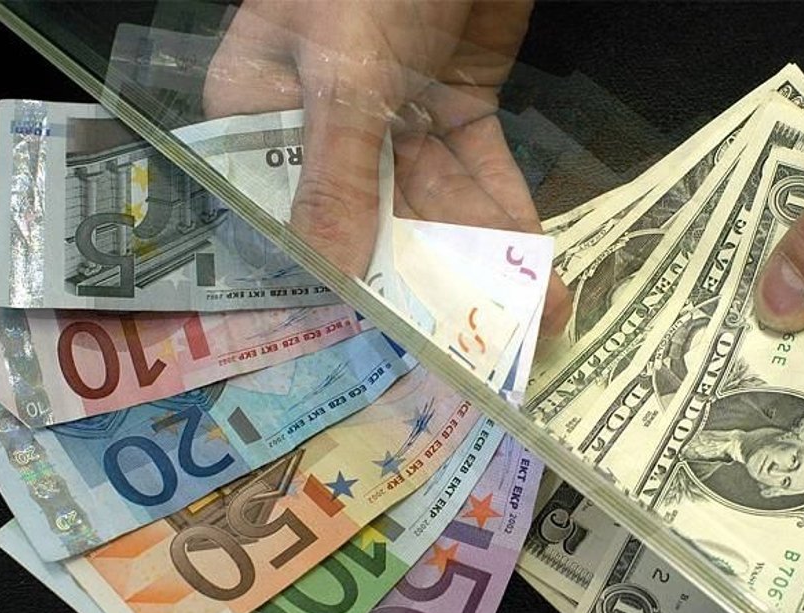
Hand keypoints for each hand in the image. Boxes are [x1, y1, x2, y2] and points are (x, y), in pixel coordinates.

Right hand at [203, 0, 571, 333]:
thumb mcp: (346, 70)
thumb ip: (340, 174)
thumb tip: (330, 278)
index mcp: (264, 115)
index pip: (287, 216)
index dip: (330, 281)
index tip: (375, 344)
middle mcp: (327, 129)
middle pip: (374, 225)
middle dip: (428, 286)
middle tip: (470, 352)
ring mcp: (396, 121)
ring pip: (439, 209)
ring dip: (482, 264)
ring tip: (527, 327)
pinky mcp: (457, 108)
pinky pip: (481, 176)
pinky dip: (509, 220)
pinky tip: (539, 272)